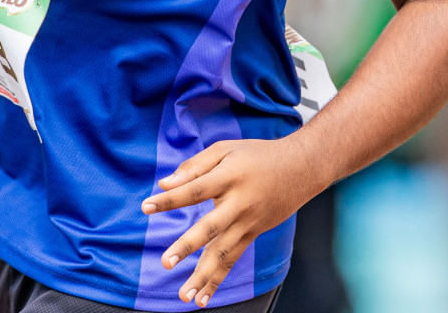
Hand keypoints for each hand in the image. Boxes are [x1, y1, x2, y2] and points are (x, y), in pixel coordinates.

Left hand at [141, 137, 329, 307]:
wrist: (301, 169)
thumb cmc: (256, 155)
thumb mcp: (225, 149)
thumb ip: (194, 166)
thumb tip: (164, 184)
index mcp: (229, 176)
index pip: (195, 189)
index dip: (170, 199)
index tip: (146, 206)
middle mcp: (239, 203)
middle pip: (210, 227)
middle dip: (187, 246)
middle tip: (166, 262)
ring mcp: (248, 222)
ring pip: (224, 253)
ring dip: (204, 276)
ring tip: (185, 295)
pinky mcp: (253, 234)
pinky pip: (233, 259)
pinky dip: (217, 279)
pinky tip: (202, 298)